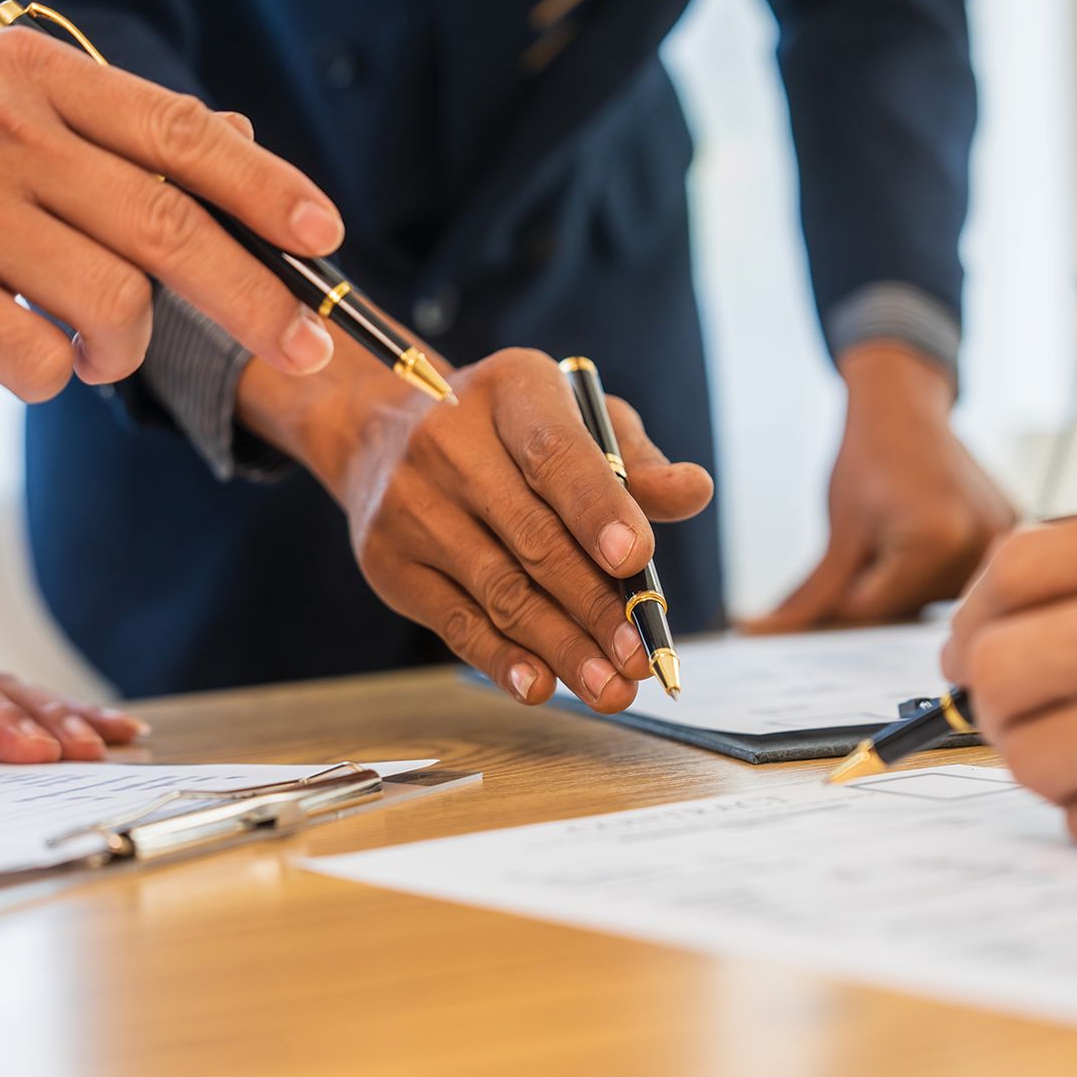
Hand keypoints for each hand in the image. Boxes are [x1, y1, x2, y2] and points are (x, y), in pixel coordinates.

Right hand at [0, 33, 344, 398]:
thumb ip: (104, 126)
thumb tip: (234, 136)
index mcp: (32, 81)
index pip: (182, 135)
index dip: (268, 190)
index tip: (325, 238)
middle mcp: (1, 134)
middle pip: (172, 227)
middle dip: (258, 301)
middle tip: (309, 353)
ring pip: (113, 302)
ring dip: (123, 347)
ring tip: (89, 346)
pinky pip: (36, 361)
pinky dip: (48, 374)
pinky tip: (18, 354)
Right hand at [239, 341, 713, 710]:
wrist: (383, 435)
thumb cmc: (509, 432)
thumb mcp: (577, 419)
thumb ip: (637, 461)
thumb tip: (694, 492)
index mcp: (510, 389)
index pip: (555, 453)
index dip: (597, 509)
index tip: (636, 560)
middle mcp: (447, 442)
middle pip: (532, 536)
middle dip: (594, 605)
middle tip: (639, 655)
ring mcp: (410, 505)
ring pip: (499, 590)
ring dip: (560, 647)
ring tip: (609, 687)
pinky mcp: (388, 562)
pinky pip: (454, 621)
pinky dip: (502, 660)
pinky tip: (540, 685)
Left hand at [749, 343, 1013, 629]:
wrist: (904, 405)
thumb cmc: (869, 456)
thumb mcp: (838, 532)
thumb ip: (812, 596)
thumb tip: (764, 634)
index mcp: (935, 543)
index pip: (874, 611)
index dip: (843, 597)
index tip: (834, 574)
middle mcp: (979, 547)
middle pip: (908, 609)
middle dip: (875, 591)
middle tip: (866, 542)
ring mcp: (1000, 540)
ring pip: (932, 599)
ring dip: (904, 582)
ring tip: (895, 528)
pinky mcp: (1008, 532)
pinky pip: (957, 575)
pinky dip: (928, 568)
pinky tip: (918, 528)